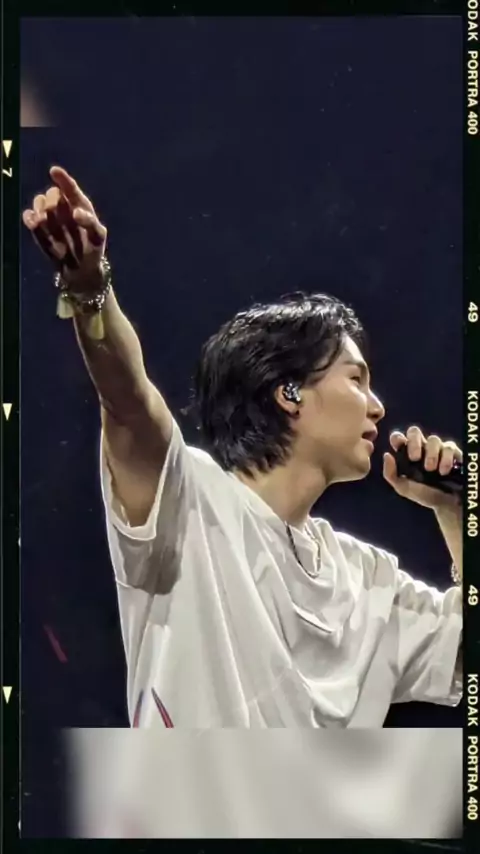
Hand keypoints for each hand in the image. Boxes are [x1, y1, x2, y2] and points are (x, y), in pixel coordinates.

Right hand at [22, 166, 106, 289]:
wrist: (81, 269)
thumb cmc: (92, 248)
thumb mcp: (97, 236)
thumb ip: (90, 222)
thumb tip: (75, 212)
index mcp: (79, 204)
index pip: (70, 187)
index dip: (62, 178)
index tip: (53, 171)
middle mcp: (63, 207)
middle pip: (52, 194)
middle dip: (51, 200)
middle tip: (51, 210)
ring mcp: (50, 217)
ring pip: (39, 202)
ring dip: (40, 209)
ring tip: (44, 220)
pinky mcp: (38, 229)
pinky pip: (29, 217)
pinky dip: (30, 218)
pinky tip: (34, 223)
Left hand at [383, 426, 461, 509]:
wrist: (447, 504)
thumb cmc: (424, 494)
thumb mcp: (404, 488)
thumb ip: (390, 474)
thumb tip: (387, 454)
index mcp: (407, 454)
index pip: (398, 438)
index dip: (397, 438)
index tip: (399, 448)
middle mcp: (422, 448)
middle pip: (414, 431)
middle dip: (414, 442)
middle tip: (415, 458)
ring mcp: (437, 449)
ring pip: (433, 439)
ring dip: (431, 454)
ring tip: (431, 470)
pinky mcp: (453, 452)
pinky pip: (448, 447)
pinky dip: (445, 459)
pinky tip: (443, 471)